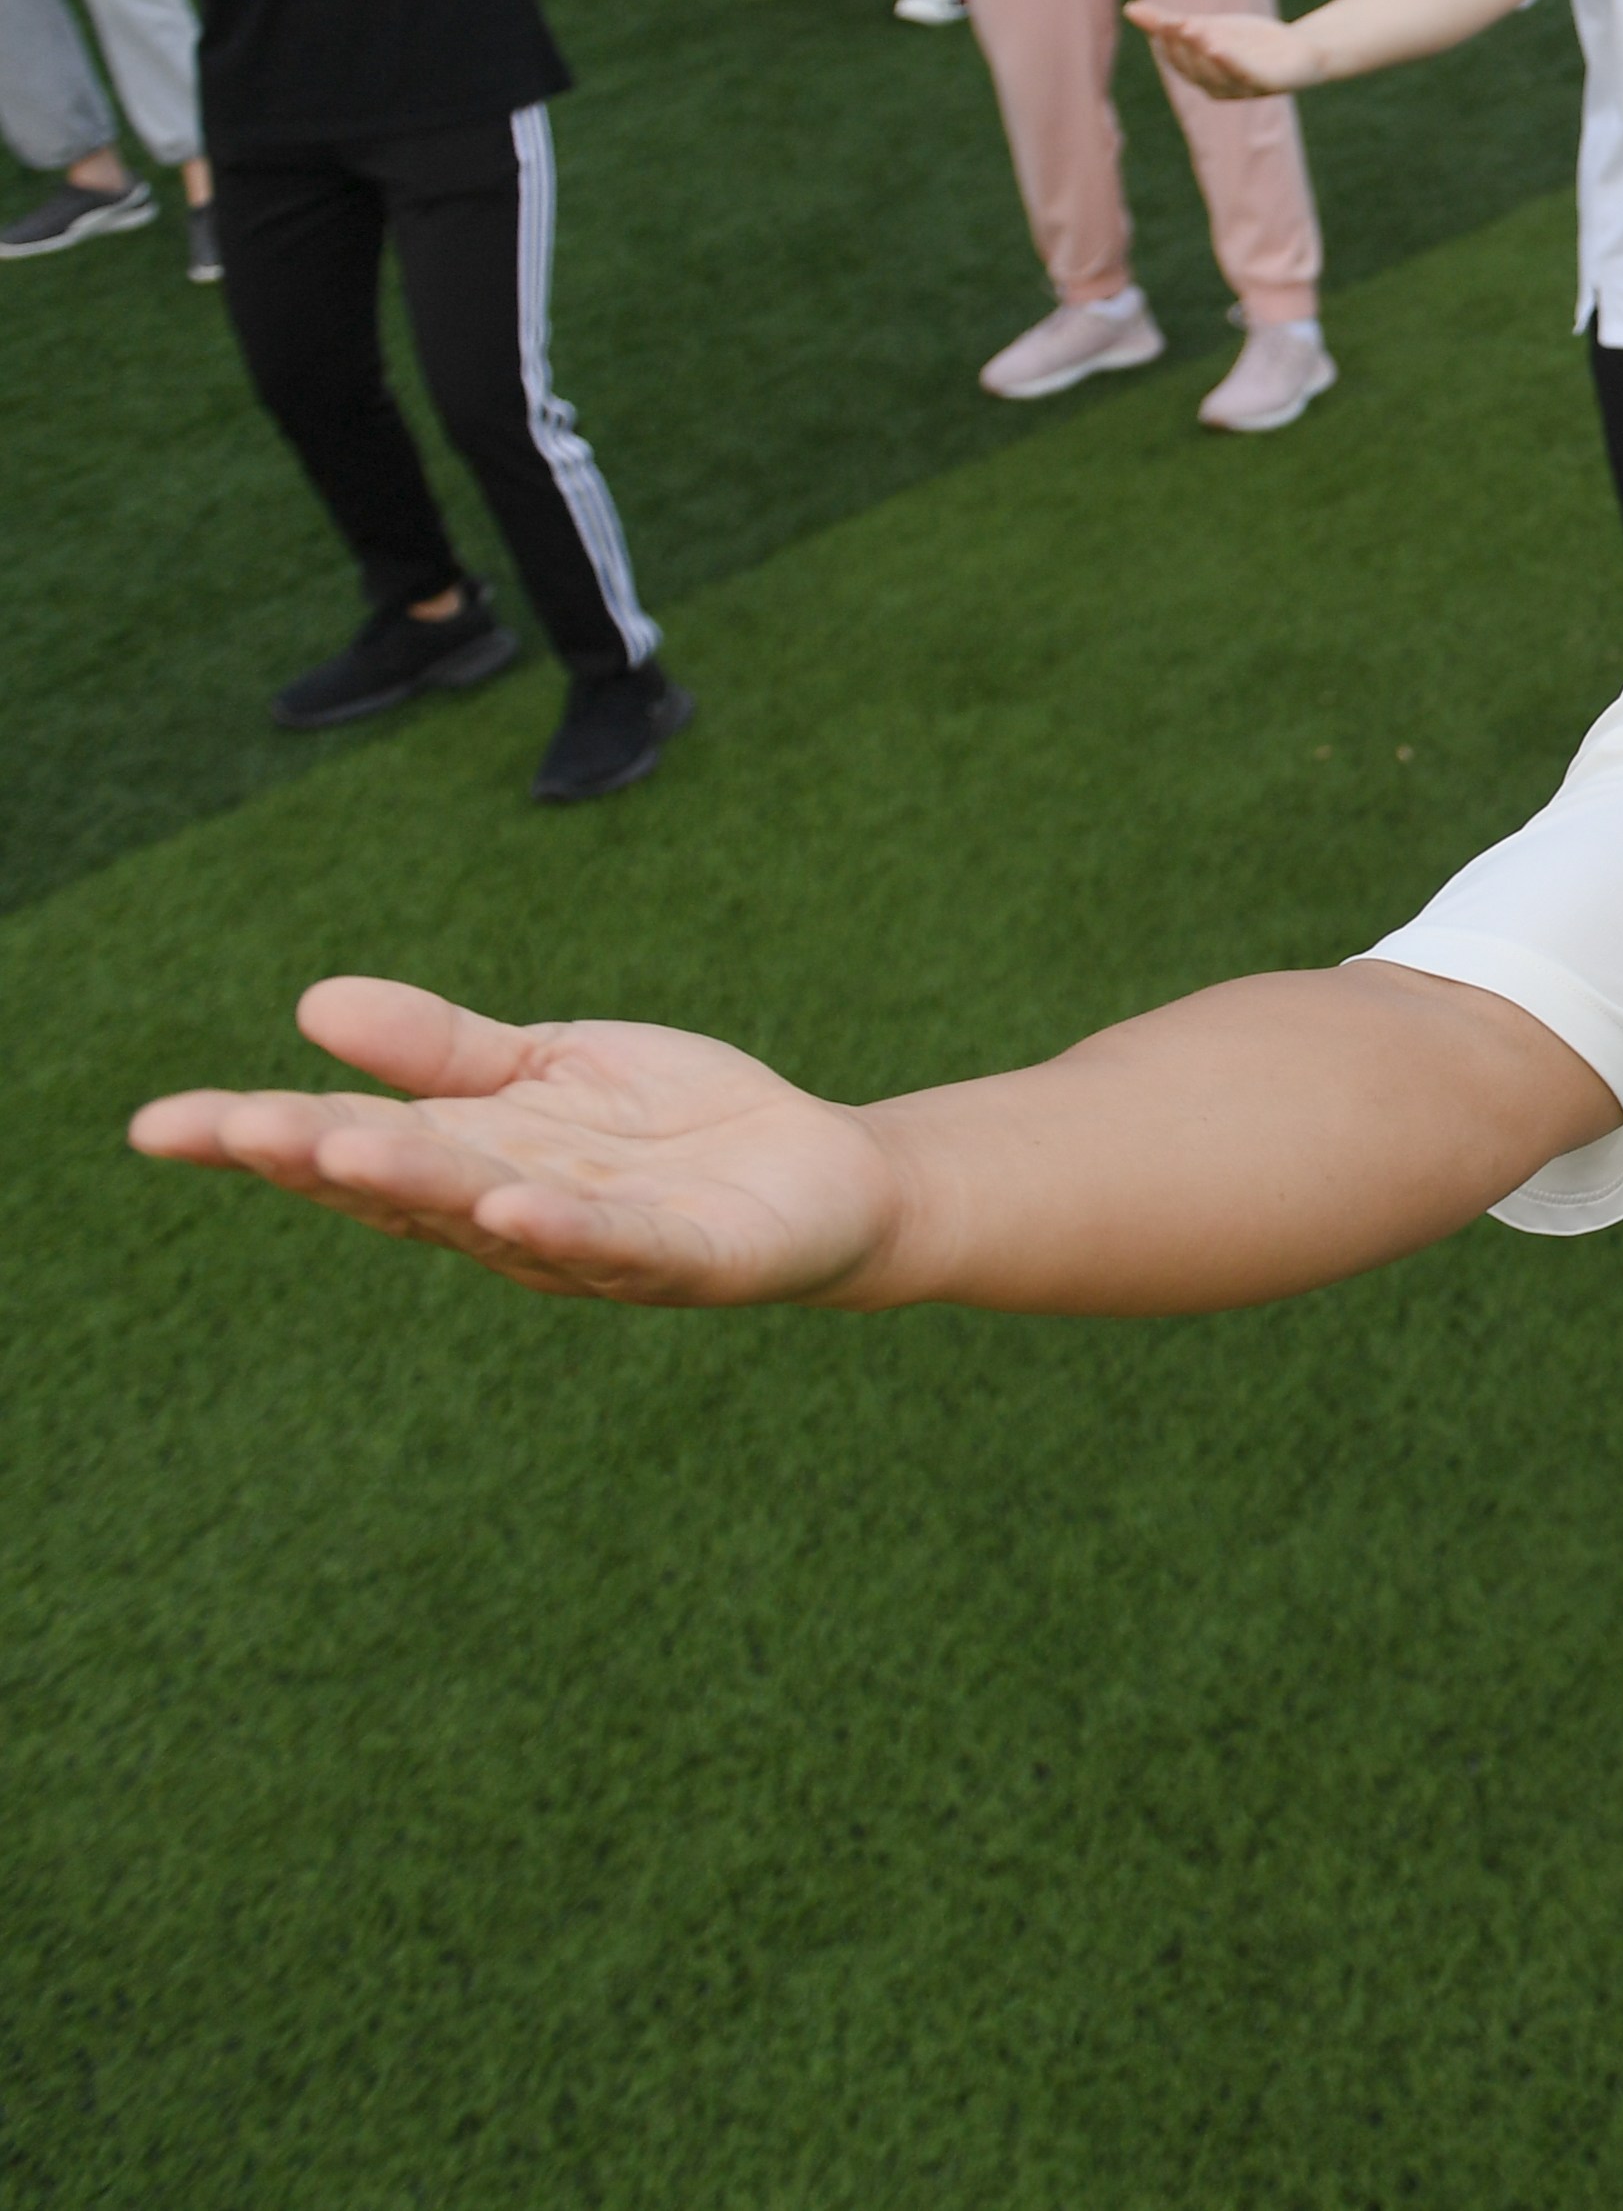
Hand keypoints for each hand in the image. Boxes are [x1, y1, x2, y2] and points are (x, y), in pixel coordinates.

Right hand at [129, 976, 905, 1306]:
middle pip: (401, 1187)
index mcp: (469, 1162)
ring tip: (344, 1152)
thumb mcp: (547, 1067)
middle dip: (317, 1159)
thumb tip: (314, 1003)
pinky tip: (511, 1203)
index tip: (161, 1125)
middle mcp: (510, 1215)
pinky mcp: (686, 1260)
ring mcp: (592, 1244)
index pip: (346, 1147)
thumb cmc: (668, 1126)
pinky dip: (564, 1229)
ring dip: (420, 1188)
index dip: (257, 1139)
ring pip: (491, 1216)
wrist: (820, 1173)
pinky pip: (617, 1246)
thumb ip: (442, 1049)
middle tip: (235, 1128)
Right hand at [1129, 1, 1332, 99]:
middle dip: (1182, 44)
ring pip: (1215, 72)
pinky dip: (1229, 62)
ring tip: (1193, 26)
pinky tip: (1218, 45)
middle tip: (1176, 20)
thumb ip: (1169, 22)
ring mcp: (1243, 90)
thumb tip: (1129, 9)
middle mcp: (1218, 89)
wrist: (1300, 51)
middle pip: (1192, 67)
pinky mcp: (1268, 85)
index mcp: (1200, 77)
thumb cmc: (1249, 43)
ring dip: (1201, 49)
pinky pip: (1245, 75)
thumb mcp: (1208, 28)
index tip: (1161, 19)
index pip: (1176, 60)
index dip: (1167, 41)